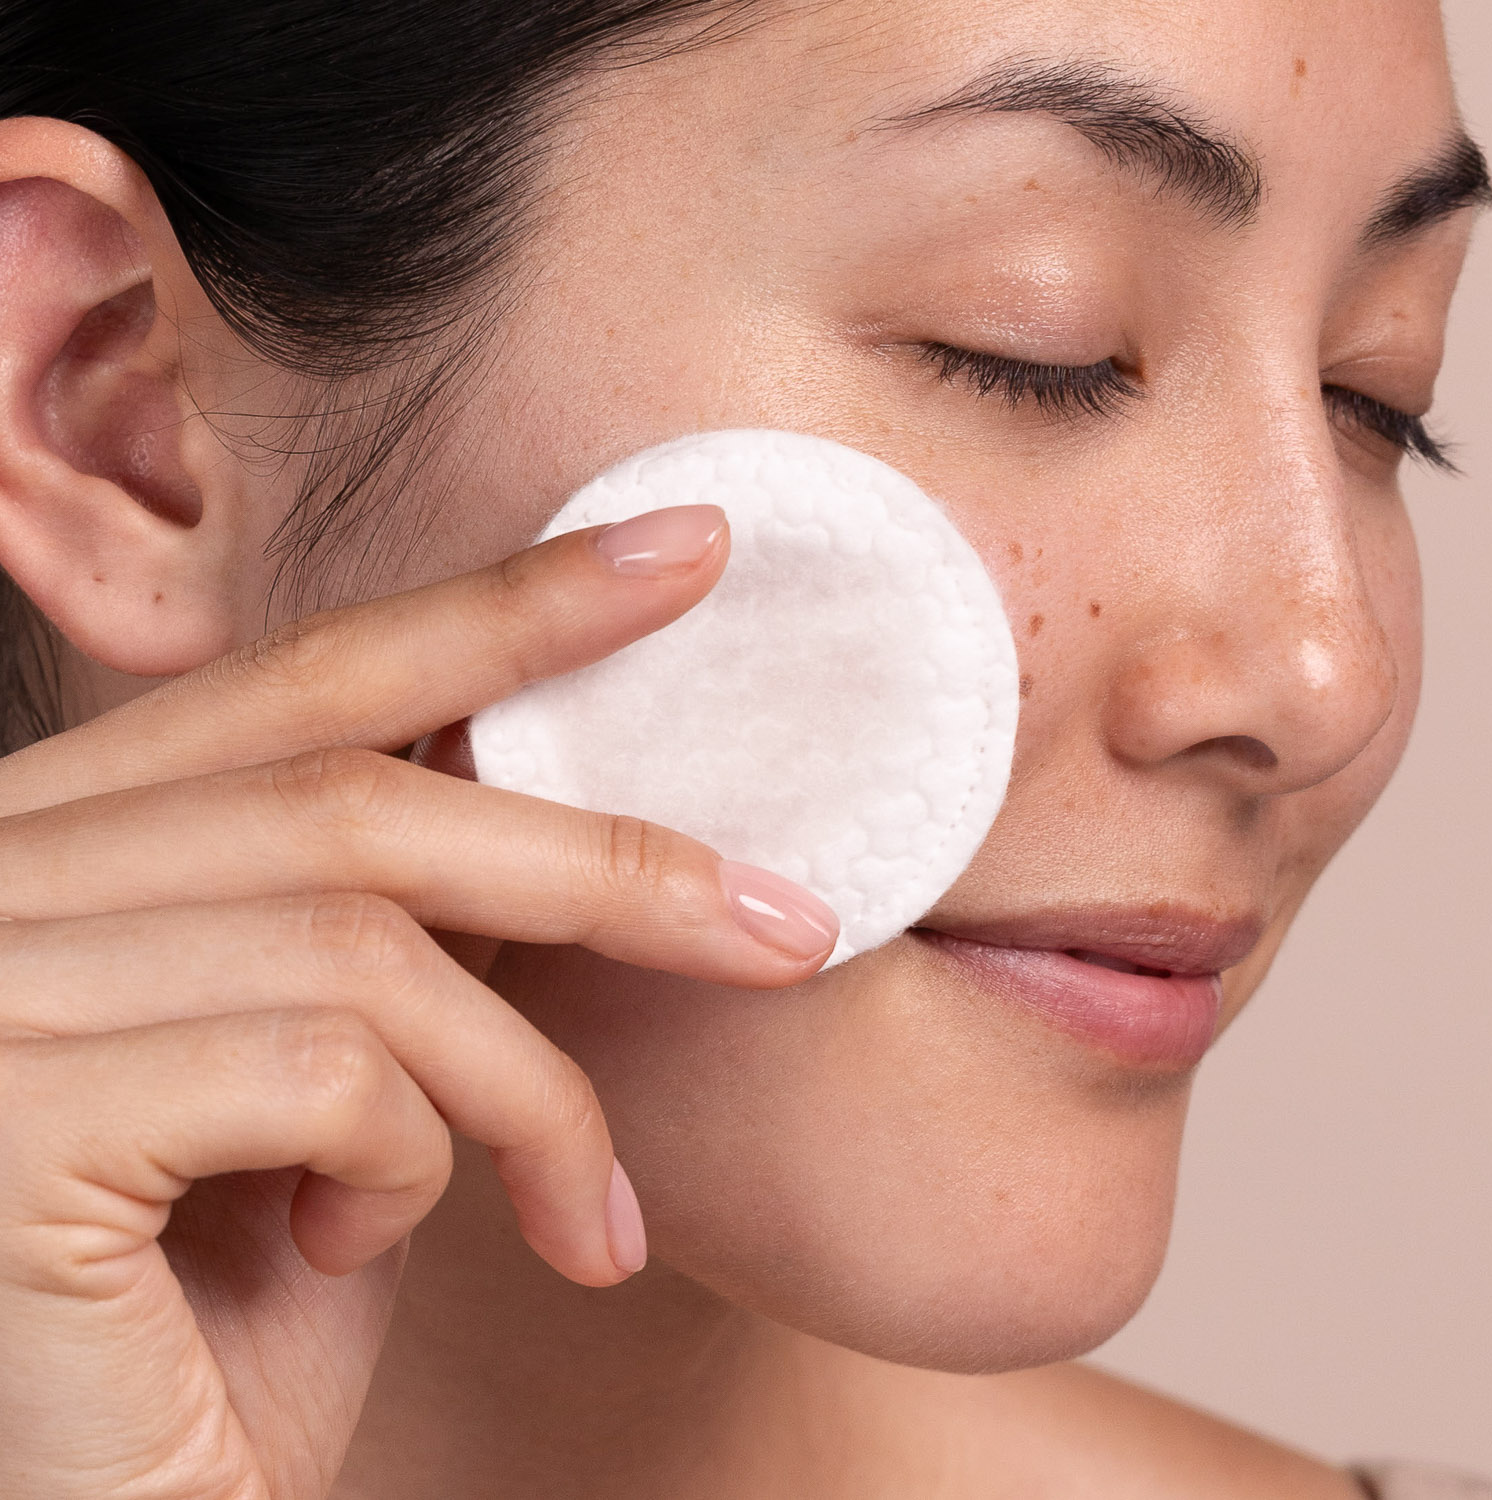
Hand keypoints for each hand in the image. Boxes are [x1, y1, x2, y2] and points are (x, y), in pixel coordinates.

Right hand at [0, 504, 837, 1499]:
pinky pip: (320, 1069)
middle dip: (607, 855)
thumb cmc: (211, 1326)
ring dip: (527, 1084)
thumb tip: (563, 822)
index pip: (308, 679)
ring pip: (367, 940)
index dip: (506, 607)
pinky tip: (360, 1252)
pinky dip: (413, 1163)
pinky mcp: (7, 1124)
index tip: (683, 554)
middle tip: (790, 922)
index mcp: (66, 845)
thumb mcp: (329, 1101)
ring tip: (582, 1216)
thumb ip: (397, 945)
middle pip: (356, 797)